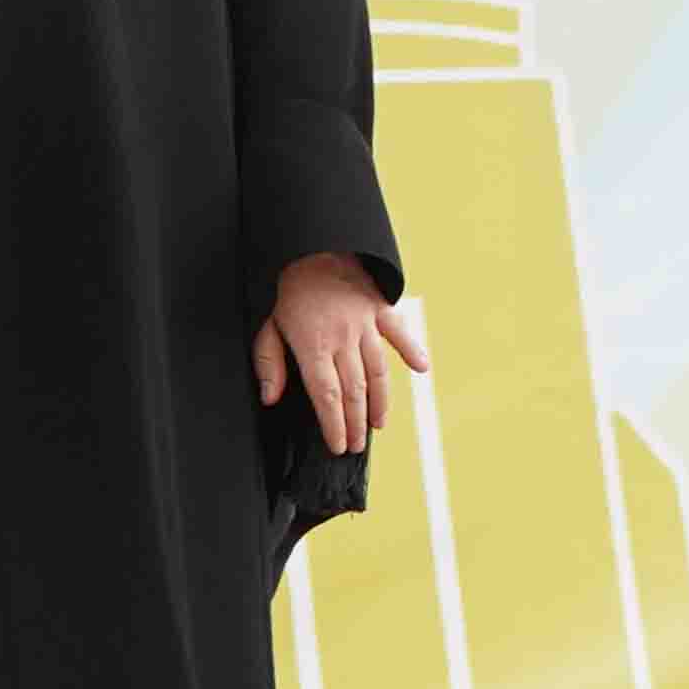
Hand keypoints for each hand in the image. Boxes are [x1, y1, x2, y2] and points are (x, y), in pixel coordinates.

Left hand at [253, 252, 428, 456]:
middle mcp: (342, 338)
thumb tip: (271, 397)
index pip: (327, 395)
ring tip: (378, 424)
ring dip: (380, 401)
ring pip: (377, 371)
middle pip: (353, 391)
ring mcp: (364, 323)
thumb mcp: (267, 324)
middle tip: (355, 445)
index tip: (337, 445)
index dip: (334, 424)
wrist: (310, 244)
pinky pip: (399, 331)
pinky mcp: (379, 307)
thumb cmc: (288, 288)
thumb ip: (269, 362)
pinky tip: (421, 368)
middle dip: (355, 423)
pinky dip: (412, 350)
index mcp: (312, 345)